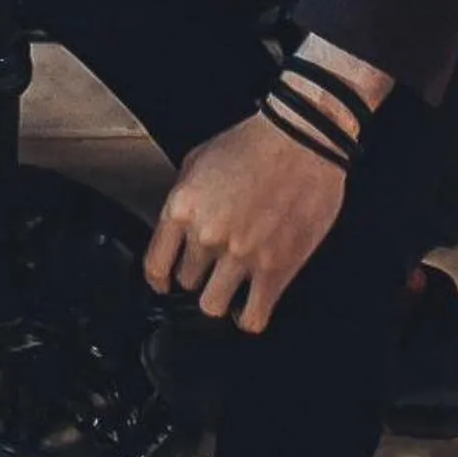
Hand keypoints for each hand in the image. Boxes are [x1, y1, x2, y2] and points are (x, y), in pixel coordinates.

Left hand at [144, 109, 346, 332]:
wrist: (302, 139)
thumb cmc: (253, 142)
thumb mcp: (198, 159)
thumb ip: (183, 198)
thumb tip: (178, 228)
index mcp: (183, 207)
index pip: (155, 265)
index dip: (159, 279)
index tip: (165, 283)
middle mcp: (207, 235)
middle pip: (187, 283)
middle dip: (198, 277)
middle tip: (212, 268)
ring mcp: (241, 255)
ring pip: (213, 306)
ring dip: (220, 299)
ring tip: (231, 288)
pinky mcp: (275, 269)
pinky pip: (253, 316)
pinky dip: (248, 317)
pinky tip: (250, 306)